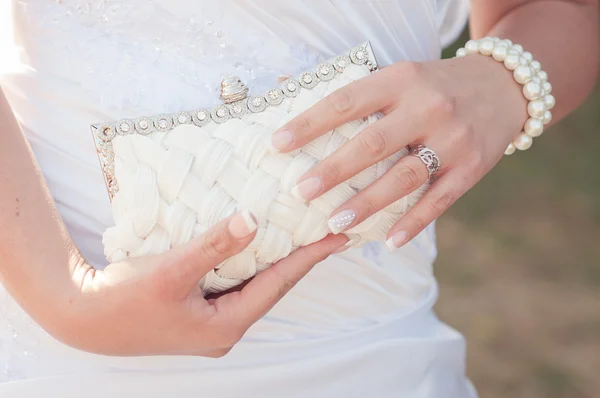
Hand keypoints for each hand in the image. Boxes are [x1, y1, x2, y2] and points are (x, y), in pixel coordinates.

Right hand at [59, 212, 346, 356]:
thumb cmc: (124, 299)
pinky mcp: (200, 311)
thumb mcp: (171, 271)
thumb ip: (213, 246)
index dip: (309, 257)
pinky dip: (250, 261)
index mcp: (226, 326)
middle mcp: (226, 328)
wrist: (84, 318)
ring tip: (303, 234)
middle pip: (272, 286)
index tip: (338, 236)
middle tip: (328, 232)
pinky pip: (236, 283)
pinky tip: (258, 244)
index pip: (278, 284)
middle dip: (300, 259)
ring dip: (276, 259)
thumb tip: (252, 220)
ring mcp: (213, 322)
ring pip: (255, 284)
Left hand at [271, 55, 527, 248]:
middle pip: (373, 143)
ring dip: (368, 203)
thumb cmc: (434, 85)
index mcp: (401, 80)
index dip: (310, 123)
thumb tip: (285, 87)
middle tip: (301, 192)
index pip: (346, 102)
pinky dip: (414, 223)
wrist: (504, 87)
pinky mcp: (472, 168)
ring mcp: (453, 140)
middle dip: (334, 170)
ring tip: (334, 223)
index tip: (277, 144)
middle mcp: (428, 107)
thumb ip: (350, 88)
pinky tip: (388, 242)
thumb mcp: (398, 74)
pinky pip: (439, 200)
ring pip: (404, 177)